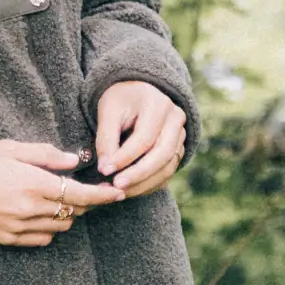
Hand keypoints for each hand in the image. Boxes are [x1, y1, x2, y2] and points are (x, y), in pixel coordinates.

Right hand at [0, 139, 126, 246]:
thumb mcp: (9, 148)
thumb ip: (45, 155)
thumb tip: (73, 159)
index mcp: (34, 183)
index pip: (82, 194)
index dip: (104, 195)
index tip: (118, 193)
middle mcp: (31, 209)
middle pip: (75, 211)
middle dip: (87, 201)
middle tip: (89, 189)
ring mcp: (19, 227)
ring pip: (61, 226)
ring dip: (69, 214)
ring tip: (62, 198)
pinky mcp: (8, 239)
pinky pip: (42, 239)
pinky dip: (50, 228)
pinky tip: (43, 214)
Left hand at [93, 80, 187, 198]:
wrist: (137, 92)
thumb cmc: (121, 99)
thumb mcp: (108, 110)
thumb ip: (106, 138)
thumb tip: (105, 169)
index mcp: (158, 104)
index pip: (144, 138)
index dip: (124, 158)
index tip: (103, 171)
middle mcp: (176, 119)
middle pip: (162, 155)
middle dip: (137, 175)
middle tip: (115, 187)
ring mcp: (181, 135)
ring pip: (167, 167)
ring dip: (143, 184)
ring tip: (118, 192)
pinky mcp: (178, 148)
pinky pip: (167, 172)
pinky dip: (149, 184)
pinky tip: (130, 190)